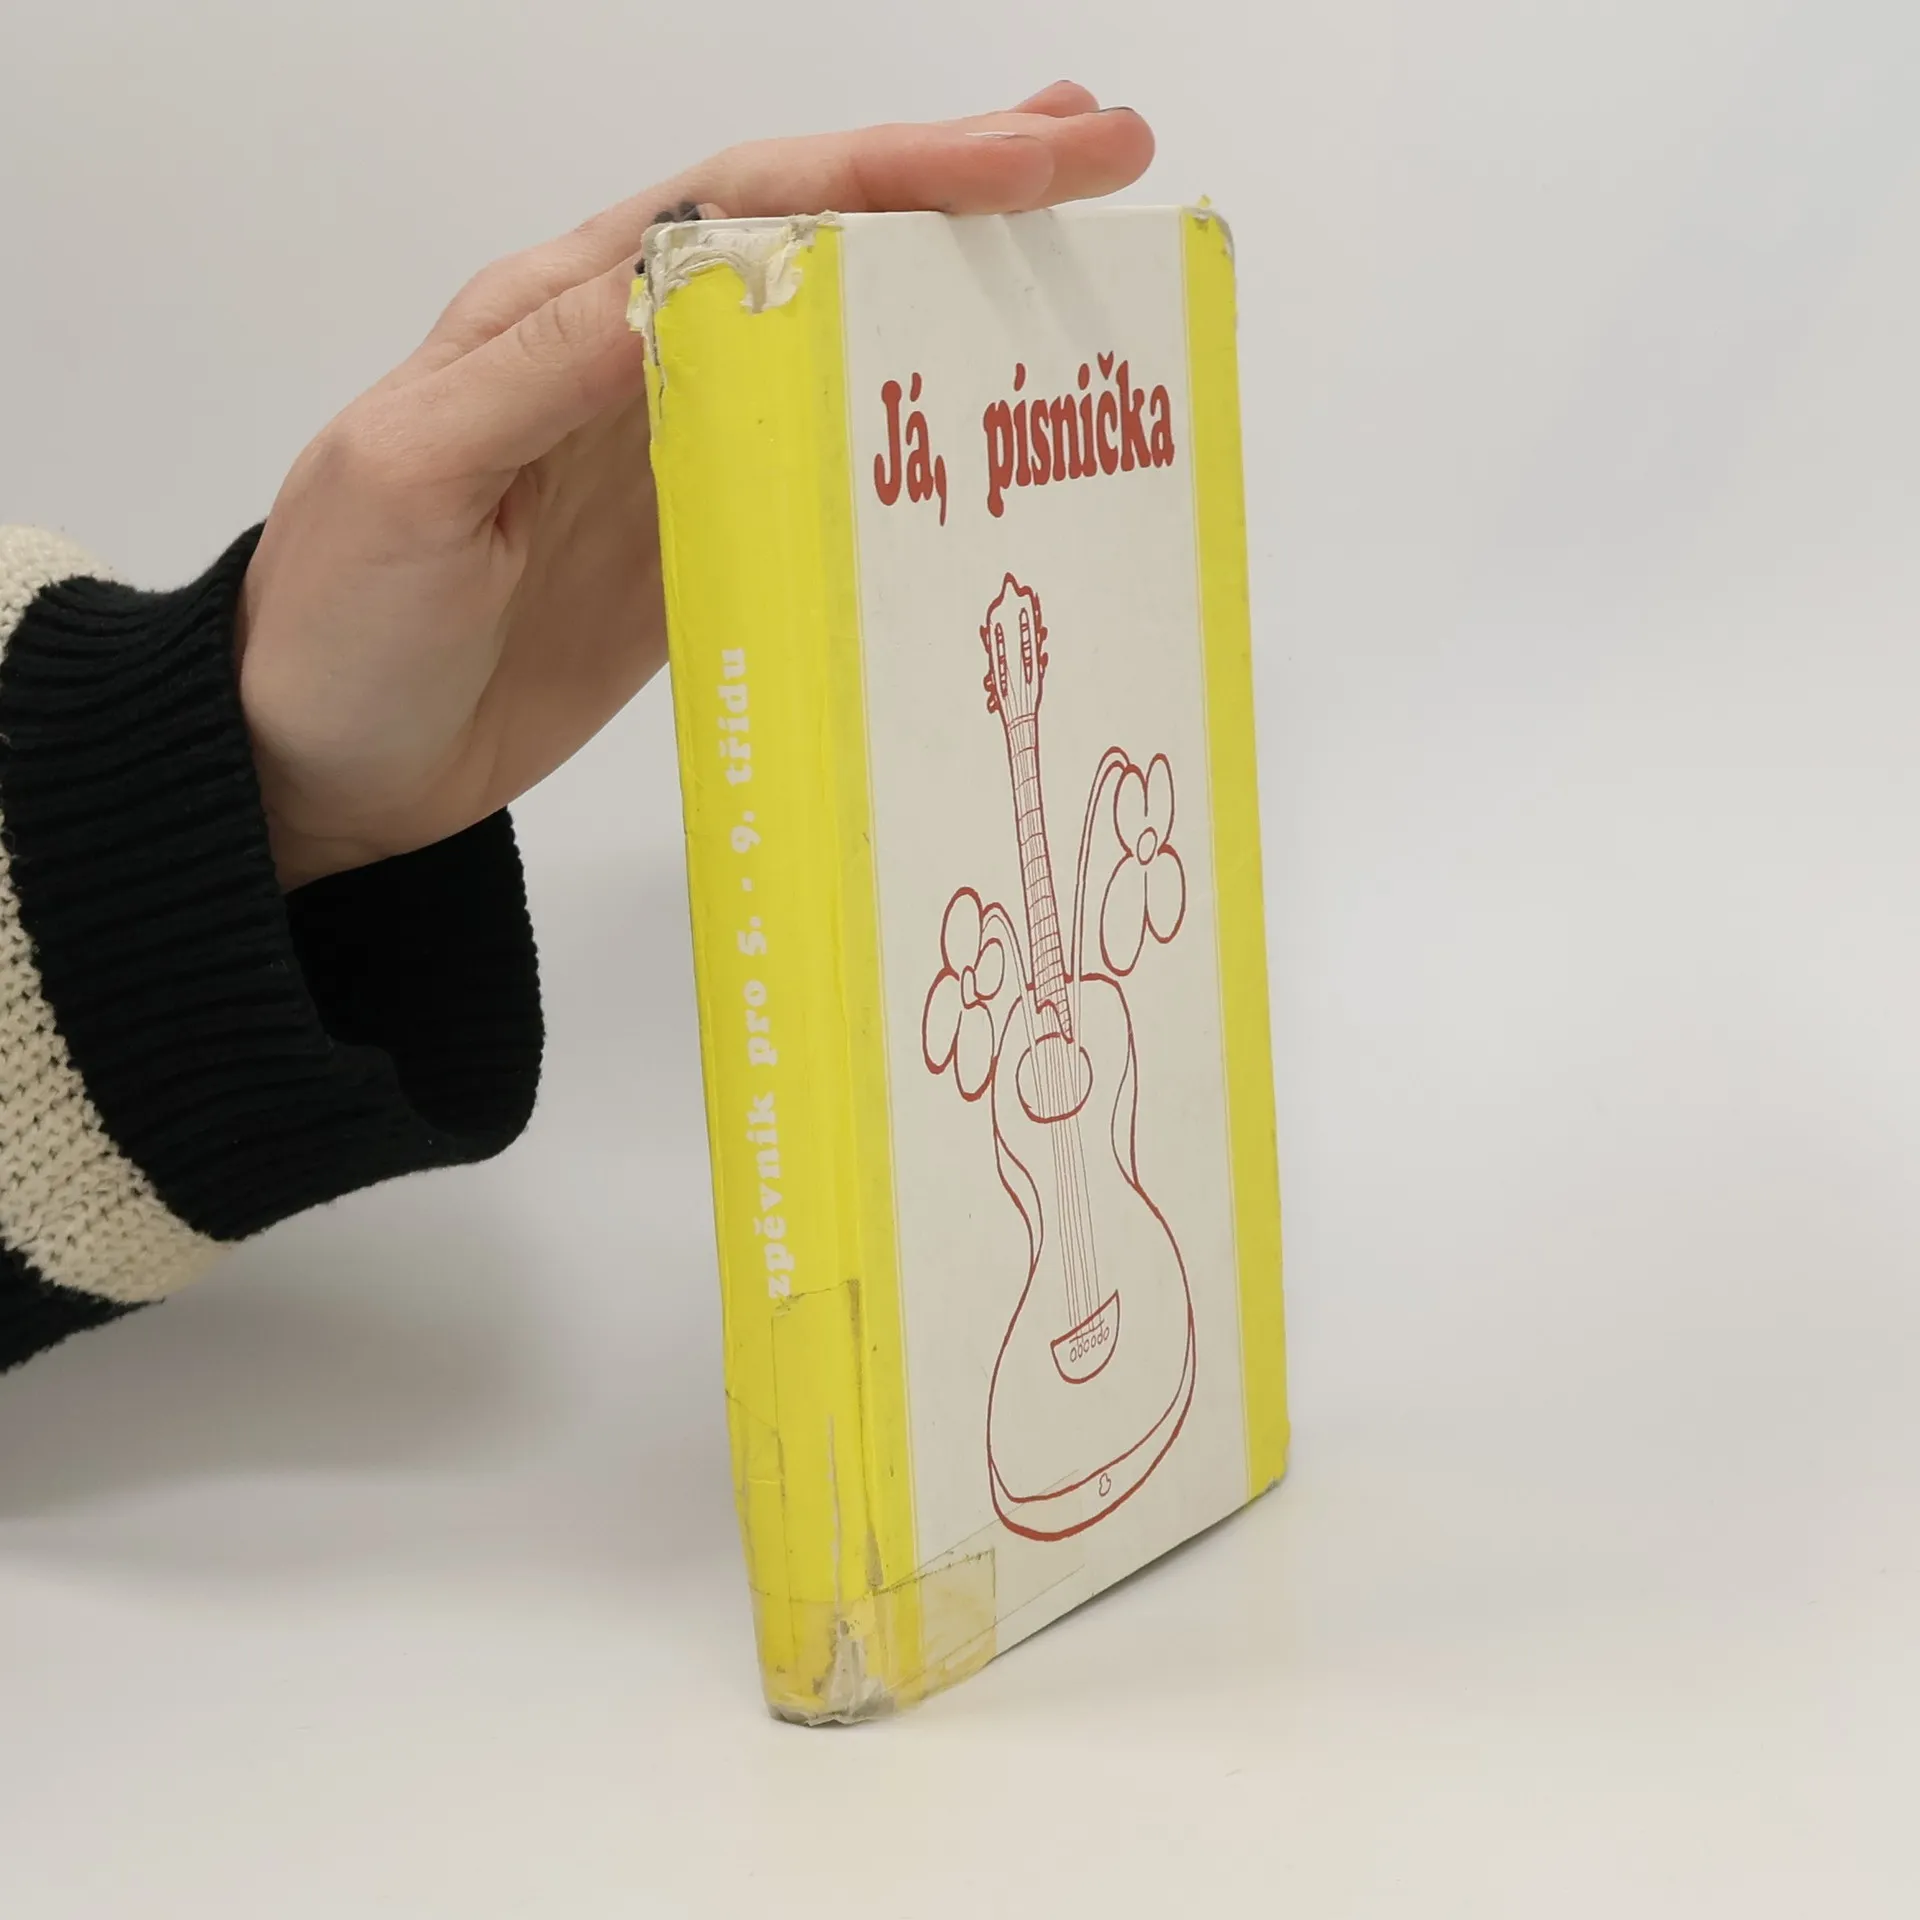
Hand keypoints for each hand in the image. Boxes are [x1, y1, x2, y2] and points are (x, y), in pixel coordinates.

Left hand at [236, 82, 1153, 887]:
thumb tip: (691, 281)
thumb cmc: (340, 624)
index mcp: (560, 314)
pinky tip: (984, 440)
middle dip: (958, 192)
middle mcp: (632, 365)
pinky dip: (910, 451)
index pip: (744, 206)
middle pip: (816, 248)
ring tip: (1072, 262)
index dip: (887, 172)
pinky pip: (822, 484)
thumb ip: (547, 370)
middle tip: (1099, 154)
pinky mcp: (700, 553)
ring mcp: (675, 461)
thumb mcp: (415, 476)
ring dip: (952, 301)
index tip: (1020, 156)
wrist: (323, 767)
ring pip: (836, 352)